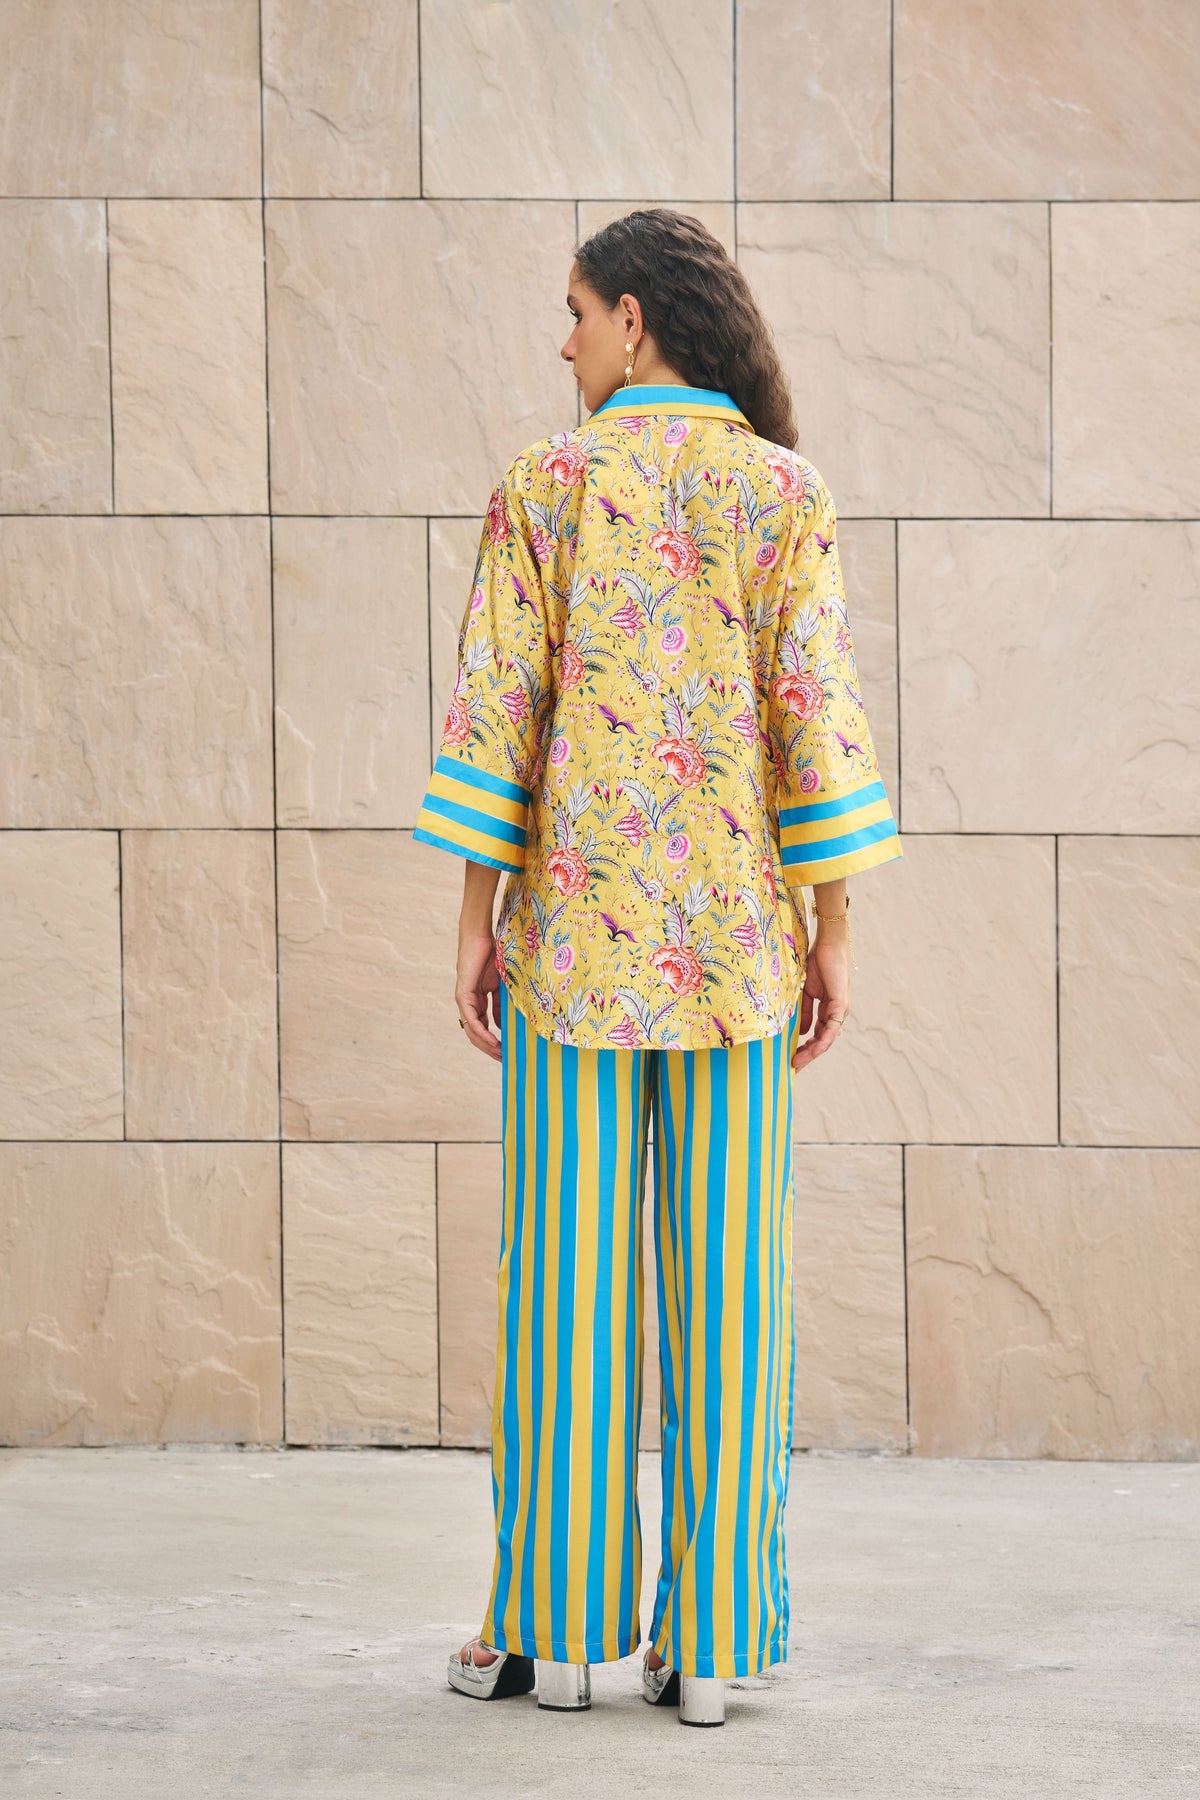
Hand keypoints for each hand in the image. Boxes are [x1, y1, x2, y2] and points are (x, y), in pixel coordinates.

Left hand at [456, 929, 501, 1061]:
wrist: (481, 937)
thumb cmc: (492, 956)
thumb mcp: (501, 986)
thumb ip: (500, 1005)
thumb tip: (503, 1026)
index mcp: (476, 1001)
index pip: (482, 1028)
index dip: (493, 1042)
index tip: (507, 1052)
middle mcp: (467, 1004)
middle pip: (476, 1034)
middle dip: (490, 1049)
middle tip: (505, 1060)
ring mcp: (463, 1000)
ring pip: (472, 1031)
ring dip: (487, 1045)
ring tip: (501, 1055)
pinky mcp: (463, 995)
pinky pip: (472, 1019)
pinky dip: (483, 1032)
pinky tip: (494, 1041)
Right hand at [792, 926, 850, 1071]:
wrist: (828, 945)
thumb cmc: (817, 964)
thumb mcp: (806, 992)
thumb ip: (805, 1012)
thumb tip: (800, 1032)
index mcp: (829, 1011)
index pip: (818, 1036)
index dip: (807, 1049)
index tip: (792, 1059)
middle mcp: (837, 1014)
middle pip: (823, 1042)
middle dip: (808, 1055)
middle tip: (794, 1068)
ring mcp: (840, 1011)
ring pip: (828, 1039)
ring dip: (813, 1052)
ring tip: (798, 1062)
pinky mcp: (840, 1005)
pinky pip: (831, 1028)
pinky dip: (822, 1040)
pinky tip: (812, 1049)